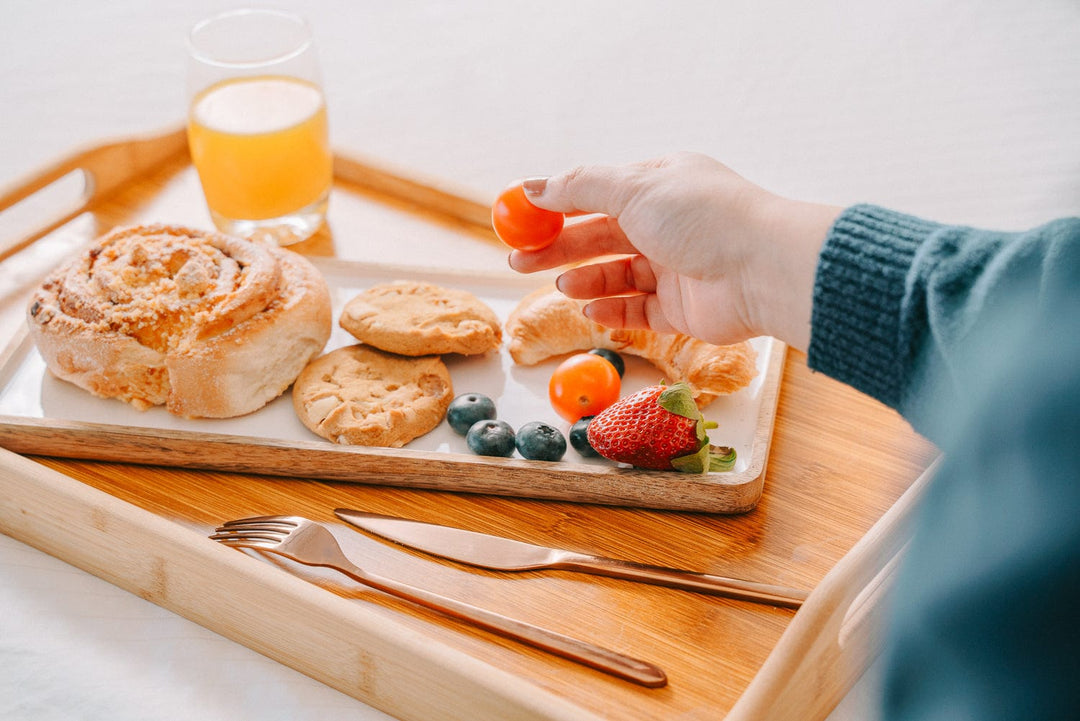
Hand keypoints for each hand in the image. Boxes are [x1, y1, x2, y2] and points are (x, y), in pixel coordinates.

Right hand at [507, 152, 839, 349]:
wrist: (763, 269)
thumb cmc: (704, 218)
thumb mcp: (634, 188)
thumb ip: (579, 187)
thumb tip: (532, 186)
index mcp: (660, 185)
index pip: (597, 192)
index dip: (556, 206)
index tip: (519, 219)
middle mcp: (667, 224)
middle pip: (599, 236)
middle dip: (558, 249)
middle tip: (517, 261)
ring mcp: (675, 268)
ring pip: (616, 275)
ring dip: (585, 280)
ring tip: (561, 285)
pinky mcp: (682, 309)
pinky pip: (637, 310)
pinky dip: (611, 310)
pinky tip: (590, 310)